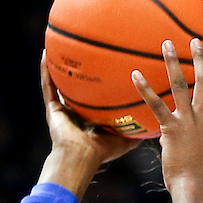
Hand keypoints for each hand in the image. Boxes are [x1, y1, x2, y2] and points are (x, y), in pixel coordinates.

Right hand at [38, 52, 140, 196]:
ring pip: (60, 81)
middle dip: (81, 68)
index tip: (108, 65)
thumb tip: (157, 124)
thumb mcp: (125, 139)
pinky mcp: (52, 107)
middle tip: (85, 48)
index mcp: (91, 116)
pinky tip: (46, 55)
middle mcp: (76, 109)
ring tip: (60, 44)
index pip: (97, 95)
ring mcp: (63, 108)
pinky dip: (45, 70)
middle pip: (79, 85)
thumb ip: (139, 130)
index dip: (101, 82)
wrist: (82, 158)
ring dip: (60, 65)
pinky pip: (47, 85)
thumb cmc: (102, 151)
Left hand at [132, 38, 202, 191]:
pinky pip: (157, 104)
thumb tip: (172, 133)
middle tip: (196, 40)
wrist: (195, 186)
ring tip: (167, 45)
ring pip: (182, 86)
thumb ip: (191, 136)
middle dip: (200, 60)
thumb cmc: (197, 173)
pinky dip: (146, 89)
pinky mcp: (172, 128)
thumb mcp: (202, 150)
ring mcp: (189, 122)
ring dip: (174, 63)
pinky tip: (136, 75)